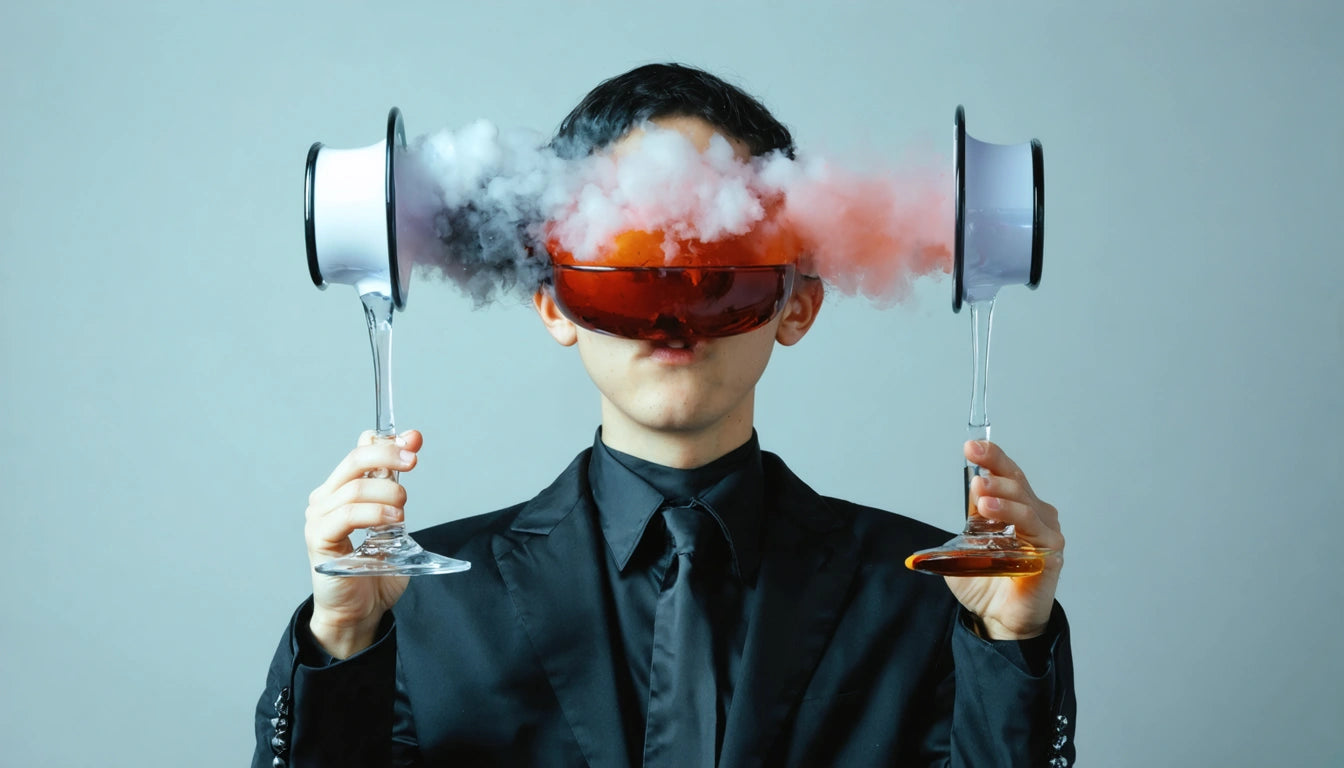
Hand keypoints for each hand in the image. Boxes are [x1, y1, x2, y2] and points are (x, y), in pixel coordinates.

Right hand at [303, 429, 420, 657]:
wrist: (360, 611)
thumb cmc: (375, 570)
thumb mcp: (393, 522)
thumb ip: (395, 488)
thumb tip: (408, 449)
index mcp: (341, 490)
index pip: (360, 452)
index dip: (388, 440)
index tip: (415, 440)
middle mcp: (326, 499)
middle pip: (355, 460)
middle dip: (388, 455)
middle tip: (413, 461)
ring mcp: (319, 518)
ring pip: (355, 487)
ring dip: (387, 493)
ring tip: (403, 512)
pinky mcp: (319, 539)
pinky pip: (346, 515)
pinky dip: (374, 513)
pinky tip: (393, 521)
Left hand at [943, 440, 1064, 639]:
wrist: (997, 619)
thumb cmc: (986, 582)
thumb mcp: (966, 546)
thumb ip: (968, 522)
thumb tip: (969, 493)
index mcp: (1015, 508)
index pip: (1006, 477)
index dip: (992, 459)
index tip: (972, 446)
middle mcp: (1035, 516)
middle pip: (1017, 484)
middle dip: (996, 467)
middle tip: (976, 456)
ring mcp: (1045, 535)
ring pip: (1026, 507)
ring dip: (1004, 498)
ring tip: (981, 497)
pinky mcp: (1050, 555)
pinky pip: (1036, 533)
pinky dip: (1016, 522)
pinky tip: (995, 518)